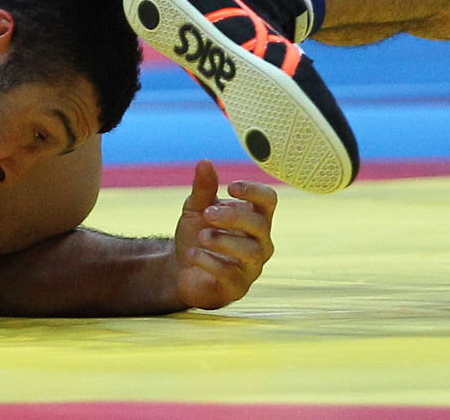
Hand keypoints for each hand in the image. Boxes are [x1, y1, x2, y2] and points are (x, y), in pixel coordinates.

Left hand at [170, 160, 274, 309]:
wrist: (181, 268)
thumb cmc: (197, 234)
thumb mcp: (196, 209)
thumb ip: (203, 188)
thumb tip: (205, 162)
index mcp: (254, 217)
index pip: (268, 200)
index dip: (254, 191)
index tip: (230, 187)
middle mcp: (260, 241)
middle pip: (261, 225)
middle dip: (234, 216)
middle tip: (208, 213)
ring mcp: (251, 266)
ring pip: (252, 252)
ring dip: (225, 240)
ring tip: (202, 235)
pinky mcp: (237, 287)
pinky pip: (231, 275)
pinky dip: (210, 261)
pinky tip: (192, 254)